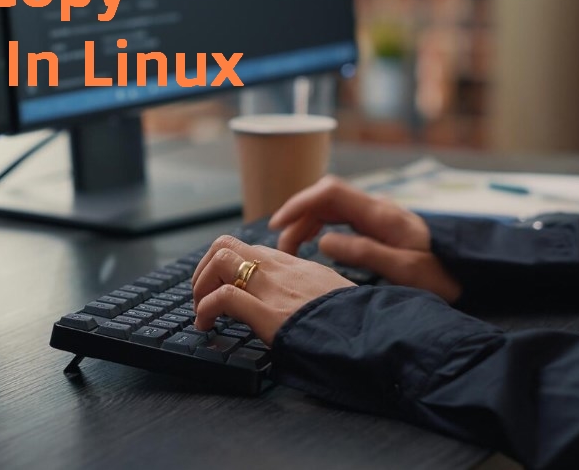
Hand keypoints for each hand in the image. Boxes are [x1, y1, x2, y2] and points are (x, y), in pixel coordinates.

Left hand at [191, 235, 355, 344]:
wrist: (377, 335)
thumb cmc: (361, 321)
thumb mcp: (335, 295)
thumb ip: (313, 290)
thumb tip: (302, 300)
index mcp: (298, 266)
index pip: (251, 249)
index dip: (228, 265)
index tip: (222, 286)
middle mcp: (283, 270)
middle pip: (226, 244)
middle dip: (204, 268)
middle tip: (202, 295)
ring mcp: (275, 289)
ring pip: (220, 259)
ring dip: (201, 285)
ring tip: (201, 312)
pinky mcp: (270, 314)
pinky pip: (224, 297)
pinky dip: (206, 309)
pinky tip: (206, 325)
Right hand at [269, 176, 461, 302]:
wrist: (473, 274)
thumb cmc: (443, 275)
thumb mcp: (404, 270)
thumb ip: (363, 253)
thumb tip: (322, 241)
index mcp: (381, 214)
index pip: (329, 193)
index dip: (299, 204)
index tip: (278, 225)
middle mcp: (377, 208)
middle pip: (325, 198)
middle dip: (298, 217)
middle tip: (283, 248)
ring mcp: (378, 215)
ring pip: (330, 208)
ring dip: (307, 223)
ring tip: (293, 250)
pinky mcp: (379, 225)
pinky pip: (340, 218)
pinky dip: (320, 227)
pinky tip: (314, 244)